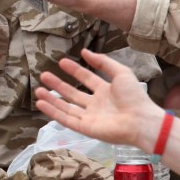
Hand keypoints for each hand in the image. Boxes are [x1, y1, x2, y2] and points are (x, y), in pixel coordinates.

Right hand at [34, 48, 162, 150]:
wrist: (141, 120)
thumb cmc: (134, 96)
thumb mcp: (121, 73)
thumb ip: (103, 62)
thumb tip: (85, 51)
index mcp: (106, 91)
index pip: (86, 78)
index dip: (74, 70)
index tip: (62, 61)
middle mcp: (96, 104)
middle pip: (73, 93)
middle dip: (58, 84)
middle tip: (44, 75)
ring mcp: (90, 117)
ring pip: (66, 107)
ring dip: (52, 99)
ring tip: (38, 90)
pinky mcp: (85, 128)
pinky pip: (66, 119)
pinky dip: (53, 112)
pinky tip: (42, 103)